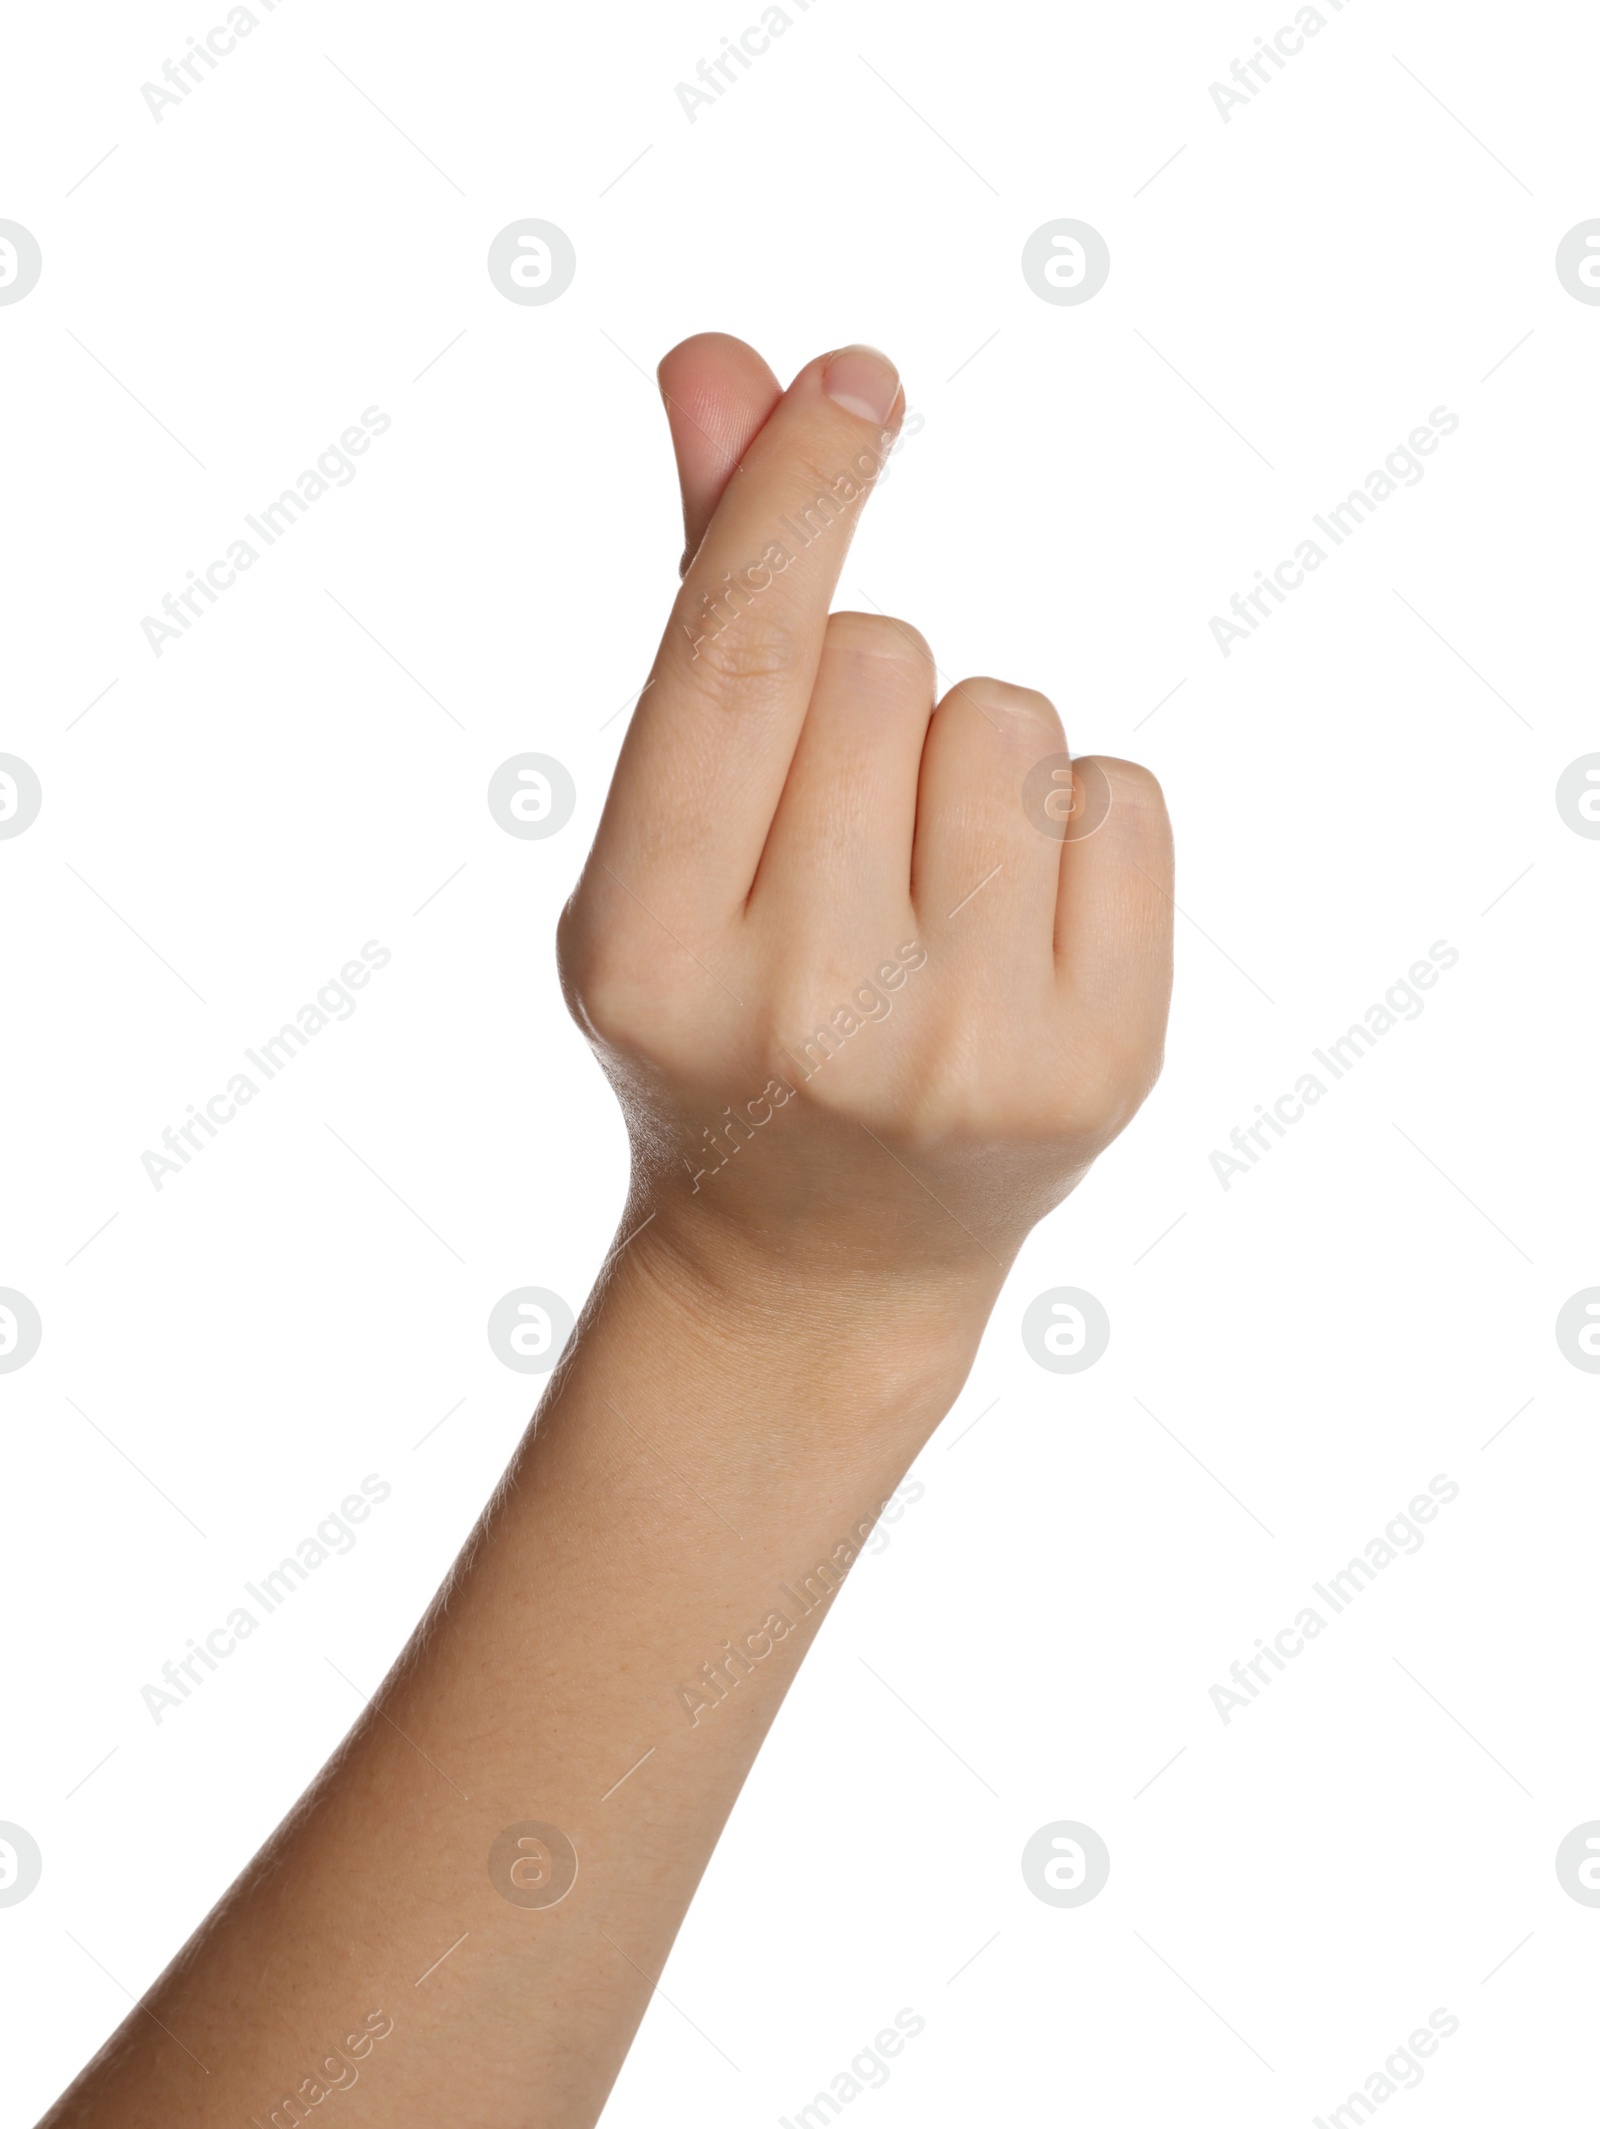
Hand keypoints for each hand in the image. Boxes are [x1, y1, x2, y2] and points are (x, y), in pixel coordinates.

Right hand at [558, 336, 1173, 1342]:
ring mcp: (967, 1048)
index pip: (736, 661)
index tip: (857, 383)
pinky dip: (1067, 824)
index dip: (795, 497)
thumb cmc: (720, 1013)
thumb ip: (698, 602)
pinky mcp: (1103, 1063)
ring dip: (963, 760)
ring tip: (916, 901)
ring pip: (1009, 714)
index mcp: (649, 953)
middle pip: (881, 654)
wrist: (815, 1255)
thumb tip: (719, 360)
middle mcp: (807, 1010)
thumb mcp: (661, 841)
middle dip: (857, 699)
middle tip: (829, 850)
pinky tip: (1010, 931)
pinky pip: (1119, 789)